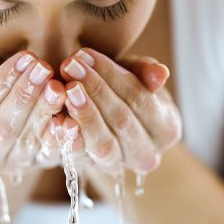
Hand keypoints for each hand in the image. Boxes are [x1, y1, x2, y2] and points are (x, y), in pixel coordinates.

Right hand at [0, 52, 67, 181]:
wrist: (10, 105)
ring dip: (45, 112)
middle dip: (24, 96)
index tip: (24, 58)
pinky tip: (70, 119)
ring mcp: (12, 167)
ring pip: (28, 141)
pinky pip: (51, 155)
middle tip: (44, 69)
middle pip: (3, 128)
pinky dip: (61, 138)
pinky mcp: (39, 166)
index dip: (1, 82)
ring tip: (58, 86)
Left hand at [59, 49, 181, 173]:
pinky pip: (81, 157)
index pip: (140, 99)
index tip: (85, 55)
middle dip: (94, 90)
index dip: (112, 76)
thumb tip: (160, 75)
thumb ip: (146, 72)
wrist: (107, 121)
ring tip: (66, 89)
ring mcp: (119, 165)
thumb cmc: (124, 93)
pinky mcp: (93, 169)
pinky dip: (69, 139)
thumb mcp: (136, 76)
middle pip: (122, 120)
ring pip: (103, 143)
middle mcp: (147, 154)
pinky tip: (57, 120)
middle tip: (70, 66)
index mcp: (166, 129)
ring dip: (84, 114)